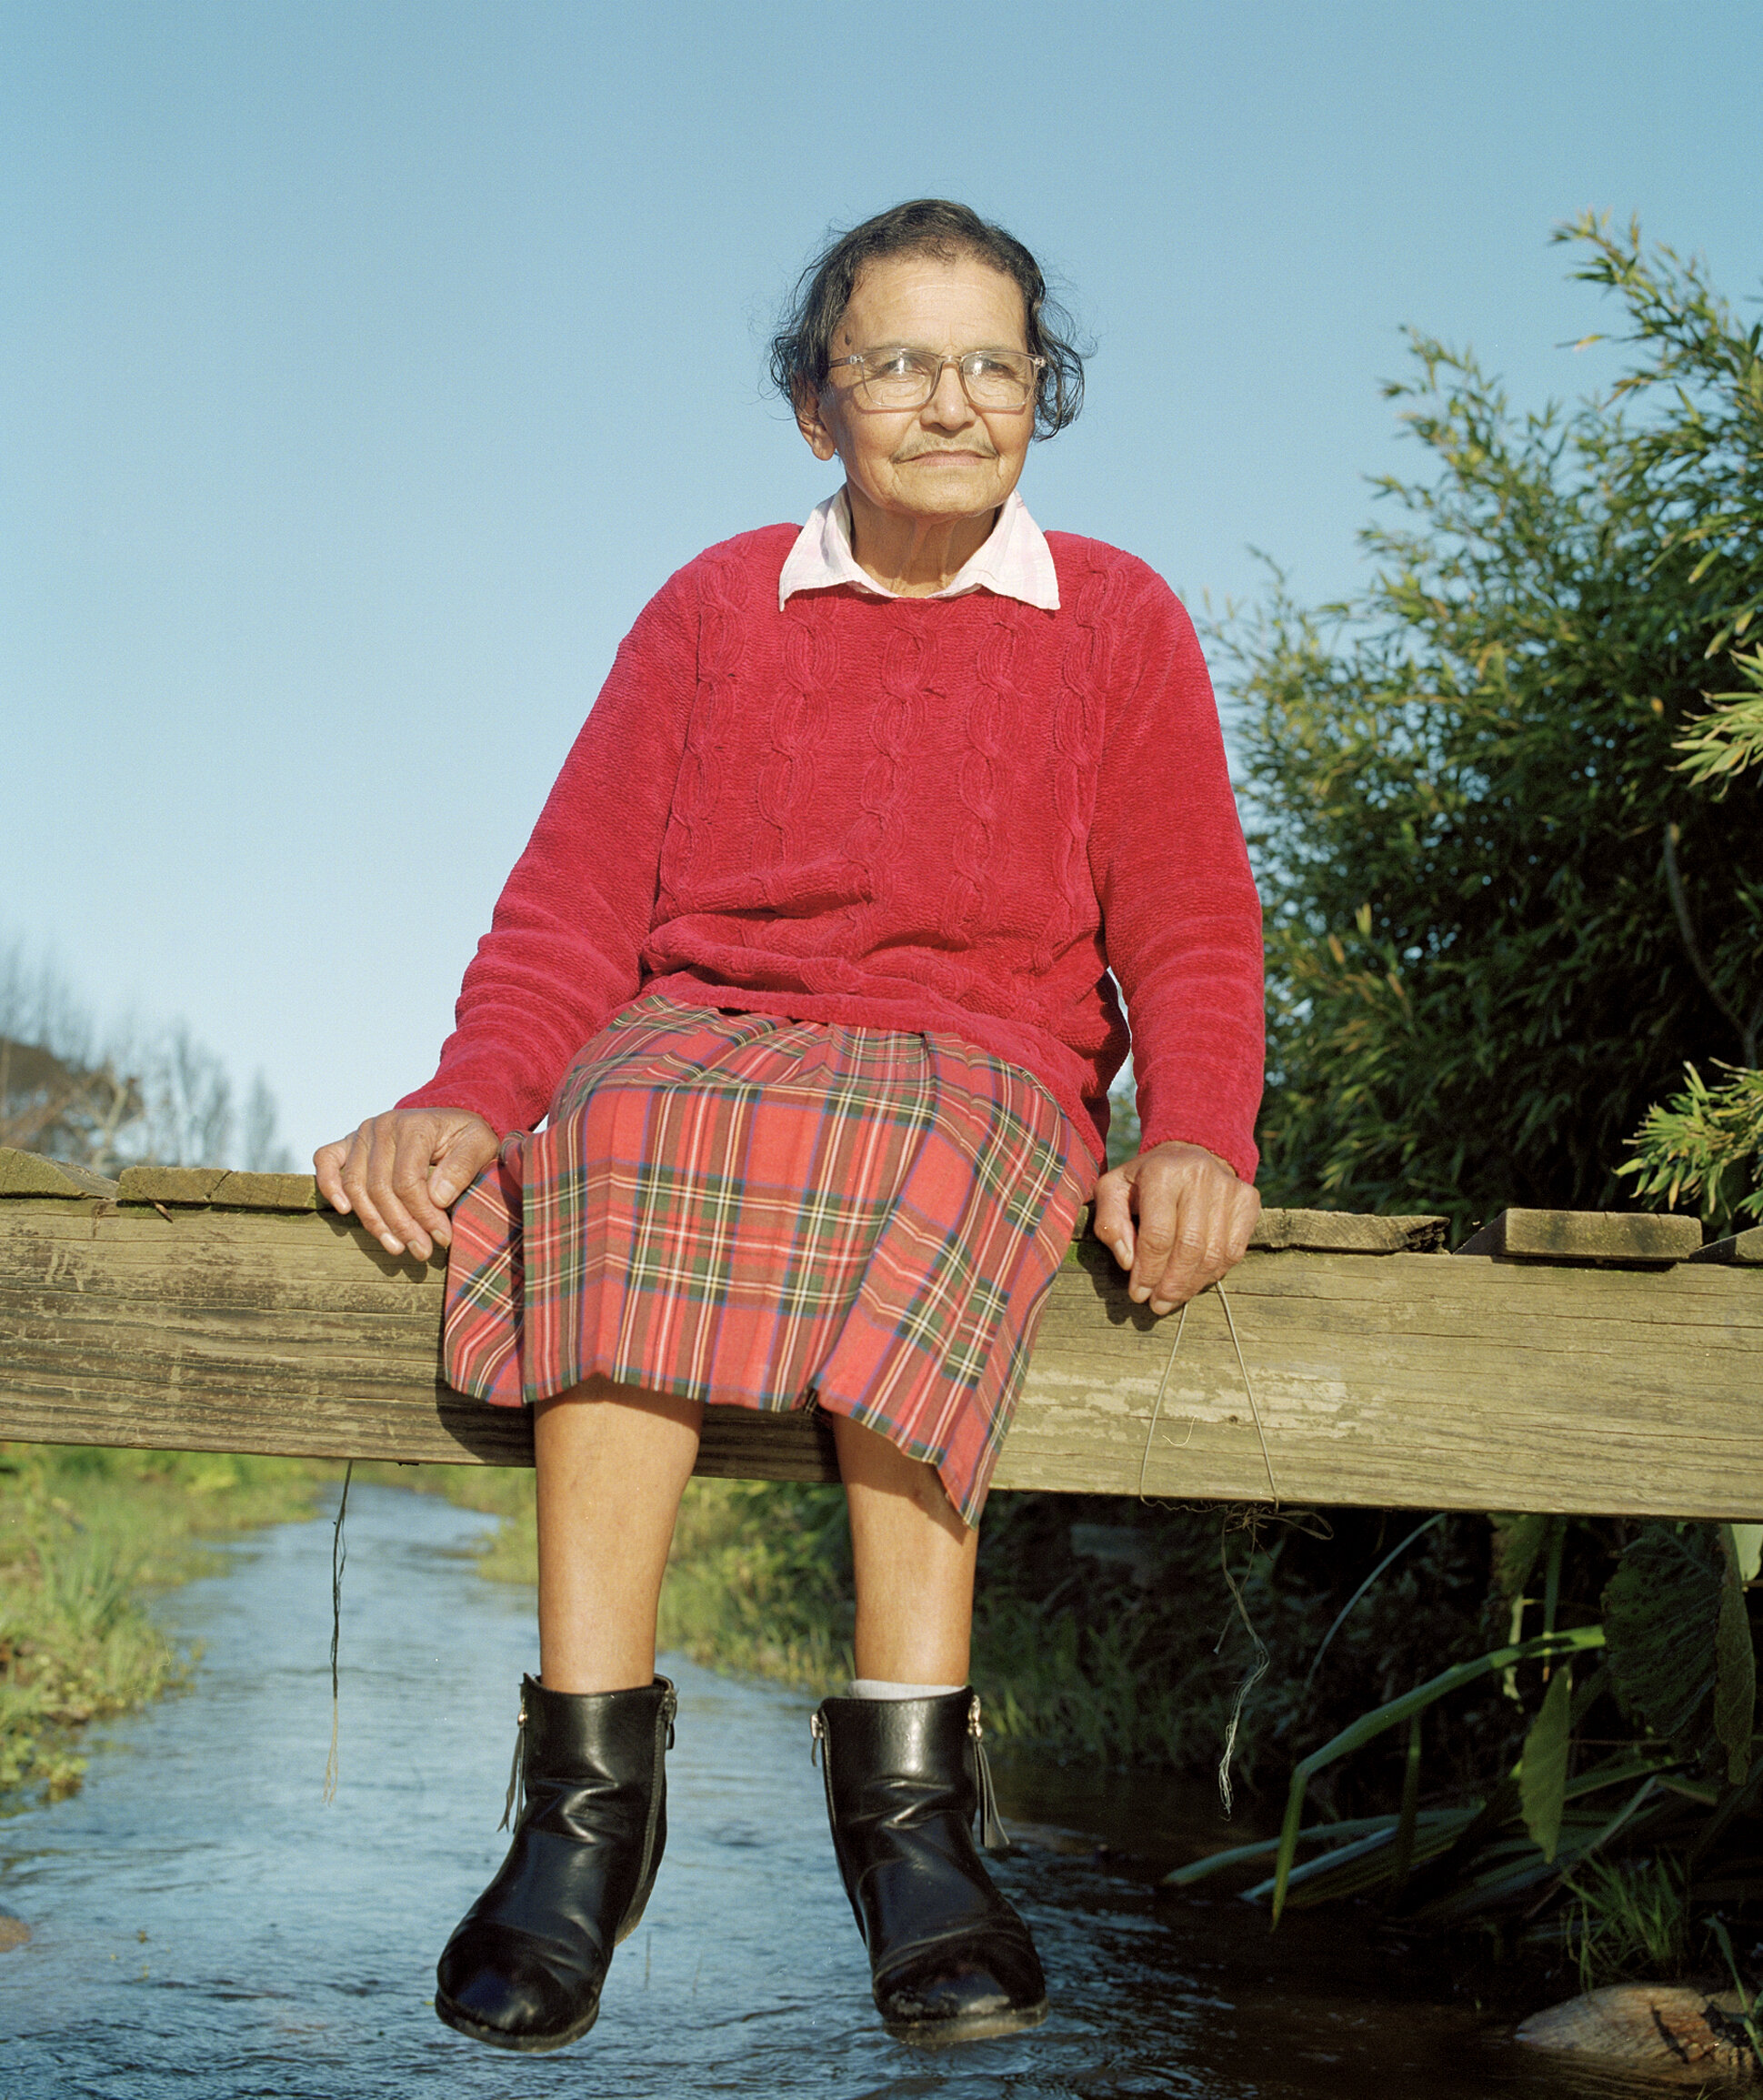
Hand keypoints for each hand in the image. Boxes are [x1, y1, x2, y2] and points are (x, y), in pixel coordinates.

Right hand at [313, 1108, 500, 1260]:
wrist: (447, 1119)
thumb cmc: (464, 1136)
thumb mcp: (480, 1144)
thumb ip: (463, 1166)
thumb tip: (437, 1198)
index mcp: (415, 1125)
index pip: (408, 1181)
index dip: (423, 1215)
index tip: (441, 1238)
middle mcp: (383, 1127)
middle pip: (381, 1188)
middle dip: (402, 1226)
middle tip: (421, 1251)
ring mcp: (362, 1134)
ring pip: (356, 1186)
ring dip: (373, 1222)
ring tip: (396, 1247)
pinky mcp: (348, 1142)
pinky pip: (325, 1160)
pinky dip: (329, 1186)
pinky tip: (345, 1211)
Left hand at [1091, 1140, 1260, 1314]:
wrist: (1189, 1152)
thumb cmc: (1144, 1179)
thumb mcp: (1113, 1190)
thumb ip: (1109, 1223)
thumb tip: (1129, 1263)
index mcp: (1163, 1172)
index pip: (1157, 1235)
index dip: (1148, 1272)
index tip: (1138, 1294)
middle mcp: (1200, 1176)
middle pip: (1189, 1248)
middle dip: (1170, 1284)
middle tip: (1157, 1304)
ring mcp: (1229, 1188)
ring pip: (1213, 1254)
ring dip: (1191, 1285)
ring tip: (1172, 1299)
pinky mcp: (1248, 1201)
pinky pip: (1234, 1251)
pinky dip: (1213, 1274)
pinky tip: (1194, 1281)